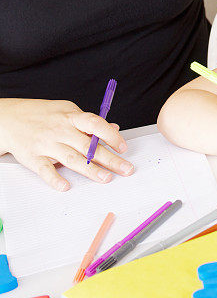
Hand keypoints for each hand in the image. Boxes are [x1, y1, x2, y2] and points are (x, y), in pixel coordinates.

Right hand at [0, 98, 133, 190]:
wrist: (8, 118)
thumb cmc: (42, 115)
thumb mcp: (67, 111)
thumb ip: (89, 123)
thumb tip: (113, 128)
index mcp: (71, 116)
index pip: (95, 124)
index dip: (111, 135)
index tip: (123, 147)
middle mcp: (60, 130)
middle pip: (88, 146)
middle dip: (109, 159)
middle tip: (125, 169)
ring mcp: (46, 144)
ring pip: (71, 159)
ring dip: (90, 170)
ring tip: (106, 178)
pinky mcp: (33, 157)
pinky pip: (45, 170)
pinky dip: (55, 179)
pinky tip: (65, 186)